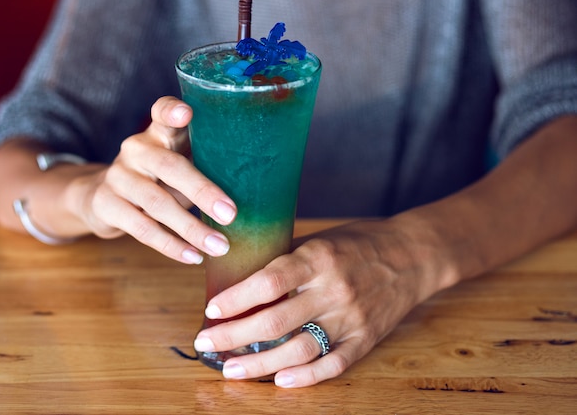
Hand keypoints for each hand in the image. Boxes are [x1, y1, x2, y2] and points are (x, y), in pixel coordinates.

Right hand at [71, 96, 236, 263]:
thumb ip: (200, 167)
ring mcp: (118, 177)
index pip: (162, 112)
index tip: (186, 113)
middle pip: (169, 167)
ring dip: (191, 229)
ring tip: (220, 246)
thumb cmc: (156, 179)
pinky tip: (193, 256)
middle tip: (231, 215)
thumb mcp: (175, 164)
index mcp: (158, 134)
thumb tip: (237, 200)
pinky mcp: (106, 205)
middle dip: (202, 192)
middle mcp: (135, 150)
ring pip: (157, 204)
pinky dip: (171, 245)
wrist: (100, 196)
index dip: (172, 111)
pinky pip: (143, 229)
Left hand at [193, 219, 445, 386]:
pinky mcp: (366, 338)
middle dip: (234, 336)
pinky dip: (306, 377)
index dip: (236, 299)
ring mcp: (351, 317)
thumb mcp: (321, 240)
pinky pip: (334, 364)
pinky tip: (280, 381)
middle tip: (207, 342)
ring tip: (231, 369)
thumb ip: (288, 261)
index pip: (269, 282)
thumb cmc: (360, 243)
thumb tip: (243, 280)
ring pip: (299, 349)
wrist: (414, 255)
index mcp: (319, 258)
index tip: (211, 310)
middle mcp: (333, 290)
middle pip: (276, 321)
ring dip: (260, 363)